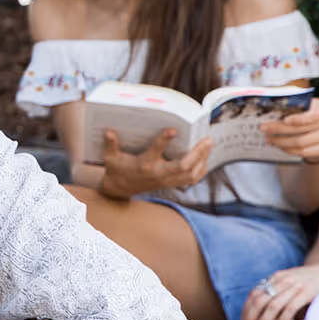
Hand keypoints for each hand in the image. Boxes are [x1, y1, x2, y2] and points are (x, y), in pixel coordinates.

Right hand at [97, 129, 212, 198]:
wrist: (120, 190)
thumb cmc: (117, 170)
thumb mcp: (111, 158)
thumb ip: (111, 145)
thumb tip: (109, 131)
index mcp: (144, 164)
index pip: (155, 151)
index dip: (164, 140)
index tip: (173, 129)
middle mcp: (158, 174)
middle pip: (183, 166)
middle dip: (198, 153)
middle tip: (207, 139)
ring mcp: (166, 181)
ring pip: (190, 174)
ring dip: (203, 160)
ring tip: (209, 145)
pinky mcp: (170, 184)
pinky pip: (190, 180)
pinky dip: (200, 170)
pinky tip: (206, 159)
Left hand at [236, 259, 318, 319]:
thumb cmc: (314, 283)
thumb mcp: (293, 283)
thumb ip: (281, 294)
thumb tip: (267, 314)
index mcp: (277, 277)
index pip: (254, 294)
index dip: (246, 311)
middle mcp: (282, 280)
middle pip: (259, 301)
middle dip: (250, 319)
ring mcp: (295, 285)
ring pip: (272, 306)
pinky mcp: (307, 292)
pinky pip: (289, 308)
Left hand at [261, 98, 318, 163]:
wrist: (316, 128)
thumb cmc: (302, 113)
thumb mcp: (296, 106)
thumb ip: (287, 106)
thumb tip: (266, 105)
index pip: (312, 115)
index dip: (298, 119)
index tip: (284, 120)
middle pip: (301, 129)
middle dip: (279, 129)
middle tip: (263, 128)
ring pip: (300, 142)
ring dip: (281, 142)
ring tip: (269, 139)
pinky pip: (304, 152)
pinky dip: (289, 150)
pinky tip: (280, 146)